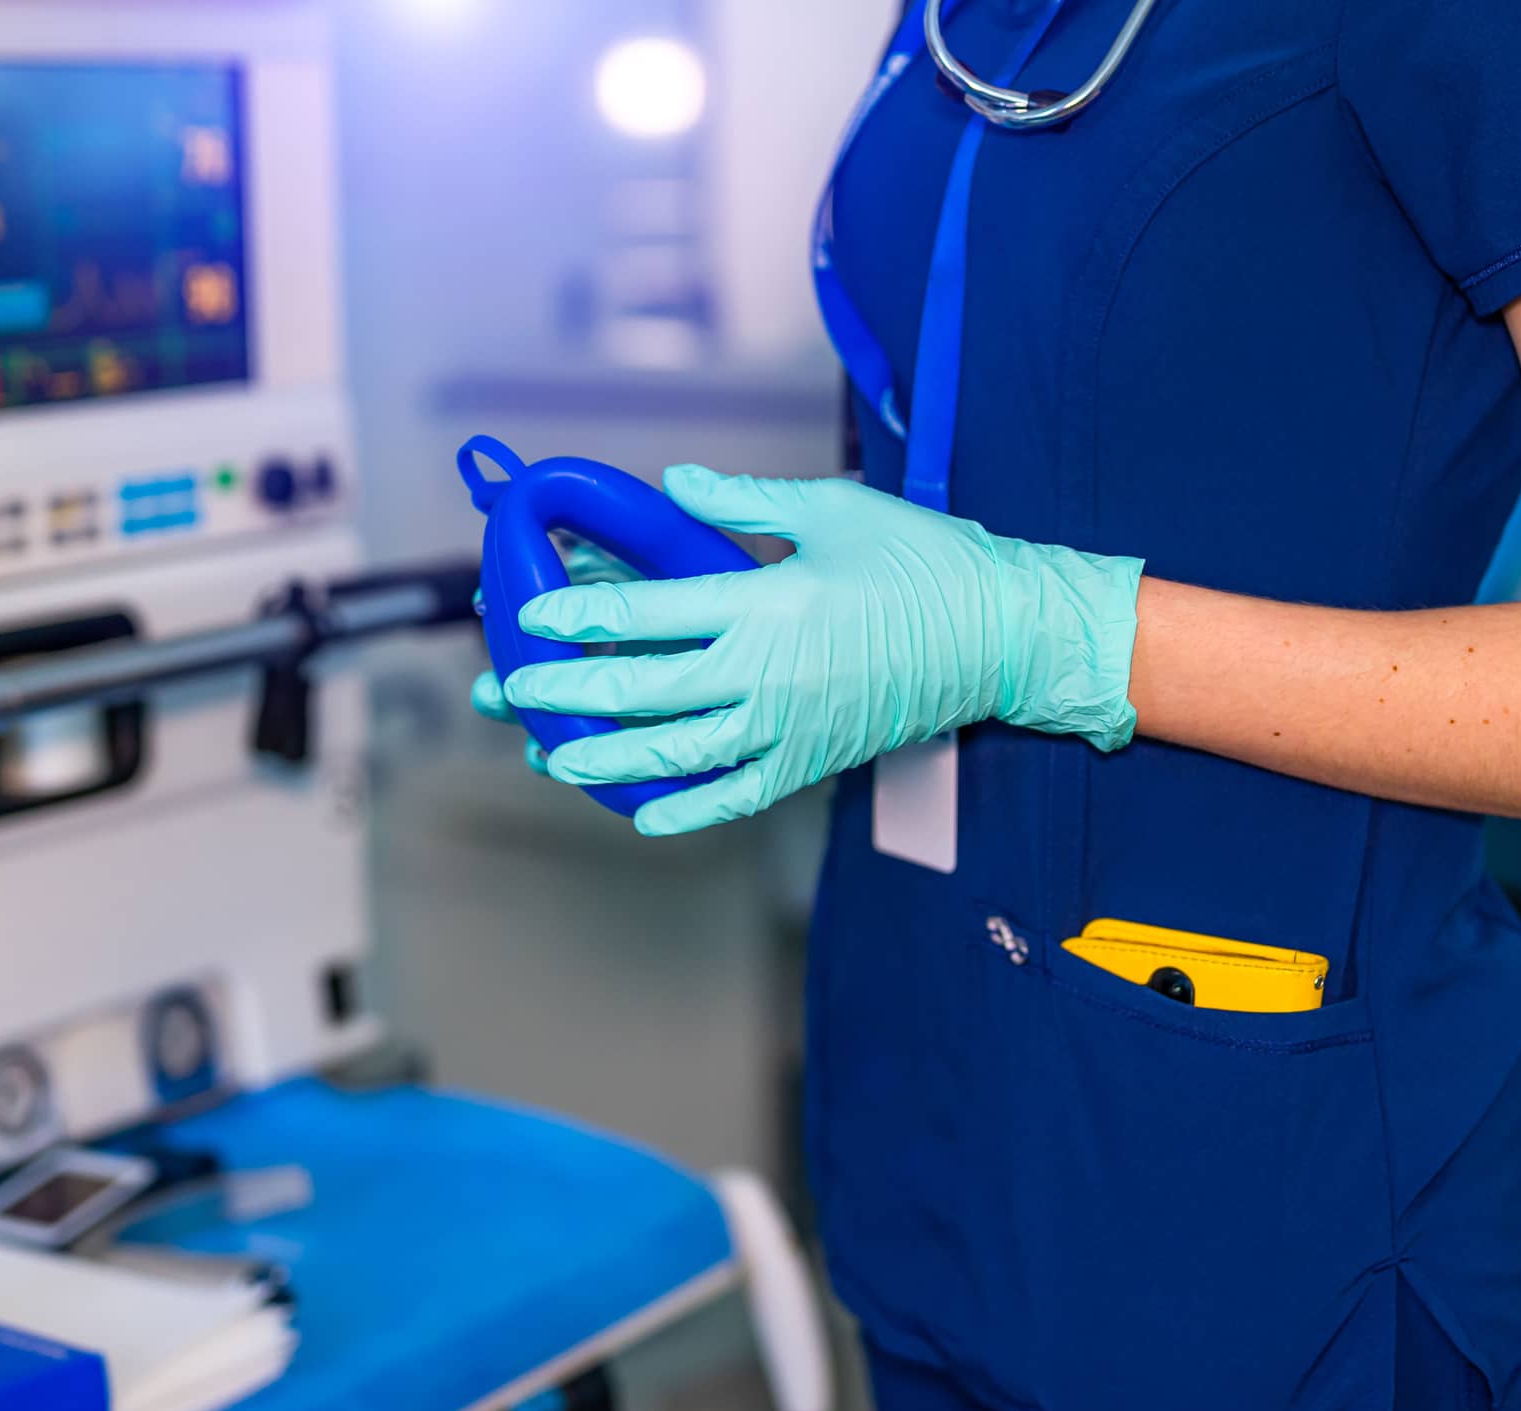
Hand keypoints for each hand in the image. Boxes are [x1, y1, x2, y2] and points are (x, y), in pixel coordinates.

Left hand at [503, 467, 1142, 835]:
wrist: (1002, 635)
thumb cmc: (924, 562)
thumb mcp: (834, 508)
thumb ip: (746, 499)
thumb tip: (675, 484)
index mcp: (764, 601)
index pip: (649, 609)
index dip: (582, 613)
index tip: (535, 614)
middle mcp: (765, 672)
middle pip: (645, 689)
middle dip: (571, 693)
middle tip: (518, 692)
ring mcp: (788, 726)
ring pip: (678, 753)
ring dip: (611, 760)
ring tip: (558, 758)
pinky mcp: (812, 761)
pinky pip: (737, 795)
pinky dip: (687, 809)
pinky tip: (645, 814)